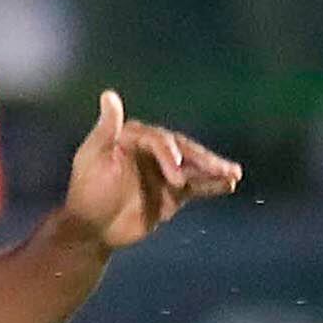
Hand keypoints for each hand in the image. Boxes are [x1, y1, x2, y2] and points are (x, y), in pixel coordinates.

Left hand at [57, 88, 242, 250]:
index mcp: (136, 138)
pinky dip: (212, 185)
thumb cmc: (88, 191)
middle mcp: (154, 152)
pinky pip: (197, 186)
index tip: (176, 173)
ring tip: (234, 174)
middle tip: (219, 169)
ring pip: (194, 167)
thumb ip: (107, 128)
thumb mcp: (94, 157)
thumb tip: (109, 95)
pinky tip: (229, 184)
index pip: (158, 140)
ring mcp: (165, 173)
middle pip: (184, 150)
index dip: (169, 154)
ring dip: (213, 169)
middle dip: (201, 159)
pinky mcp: (173, 194)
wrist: (92, 228)